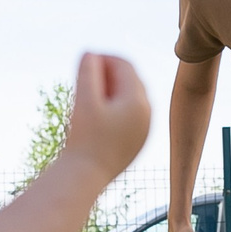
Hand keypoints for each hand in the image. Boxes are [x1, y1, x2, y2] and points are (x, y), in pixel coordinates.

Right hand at [58, 52, 150, 179]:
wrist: (86, 178)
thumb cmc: (82, 139)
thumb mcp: (83, 100)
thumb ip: (87, 72)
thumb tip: (91, 53)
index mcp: (138, 101)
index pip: (124, 65)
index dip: (103, 58)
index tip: (84, 60)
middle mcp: (147, 114)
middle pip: (130, 80)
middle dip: (108, 72)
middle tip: (85, 72)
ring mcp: (144, 130)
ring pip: (130, 98)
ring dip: (110, 89)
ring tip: (87, 90)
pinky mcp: (137, 142)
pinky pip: (129, 115)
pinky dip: (114, 107)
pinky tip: (95, 110)